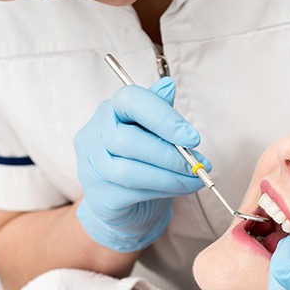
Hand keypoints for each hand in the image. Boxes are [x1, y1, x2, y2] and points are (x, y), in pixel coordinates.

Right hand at [74, 77, 209, 251]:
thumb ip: (160, 111)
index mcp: (110, 110)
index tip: (193, 137)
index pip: (130, 101)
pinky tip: (181, 188)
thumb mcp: (154, 133)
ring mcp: (92, 167)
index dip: (163, 118)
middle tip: (198, 165)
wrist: (126, 203)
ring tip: (195, 178)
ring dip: (170, 177)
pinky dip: (163, 191)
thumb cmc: (142, 161)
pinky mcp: (98, 195)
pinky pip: (132, 193)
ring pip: (130, 171)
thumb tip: (168, 85)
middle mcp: (94, 134)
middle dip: (171, 155)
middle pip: (129, 140)